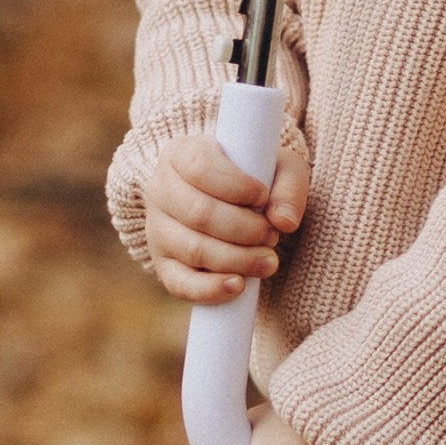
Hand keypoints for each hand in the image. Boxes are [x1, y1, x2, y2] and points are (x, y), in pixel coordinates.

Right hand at [145, 121, 309, 303]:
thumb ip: (288, 186)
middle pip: (199, 213)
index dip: (236, 186)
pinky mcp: (162, 262)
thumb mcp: (277, 166)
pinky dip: (210, 289)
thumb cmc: (252, 177)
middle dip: (245, 229)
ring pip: (193, 249)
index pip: (200, 168)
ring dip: (238, 259)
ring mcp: (157, 229)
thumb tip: (285, 222)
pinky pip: (179, 283)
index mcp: (181, 154)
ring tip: (268, 260)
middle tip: (272, 235)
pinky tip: (239, 286)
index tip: (263, 196)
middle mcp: (161, 190)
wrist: (229, 199)